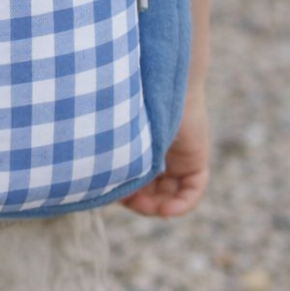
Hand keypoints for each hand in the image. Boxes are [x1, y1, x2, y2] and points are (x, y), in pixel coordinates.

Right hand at [120, 86, 209, 217]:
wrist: (158, 81)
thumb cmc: (130, 103)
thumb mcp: (117, 136)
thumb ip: (110, 158)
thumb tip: (94, 188)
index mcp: (139, 146)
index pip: (132, 180)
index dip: (122, 194)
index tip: (113, 194)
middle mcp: (159, 153)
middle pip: (151, 191)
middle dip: (140, 202)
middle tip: (129, 201)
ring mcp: (178, 158)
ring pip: (170, 195)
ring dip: (158, 206)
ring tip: (149, 206)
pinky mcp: (195, 160)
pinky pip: (193, 190)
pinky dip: (182, 204)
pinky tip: (167, 209)